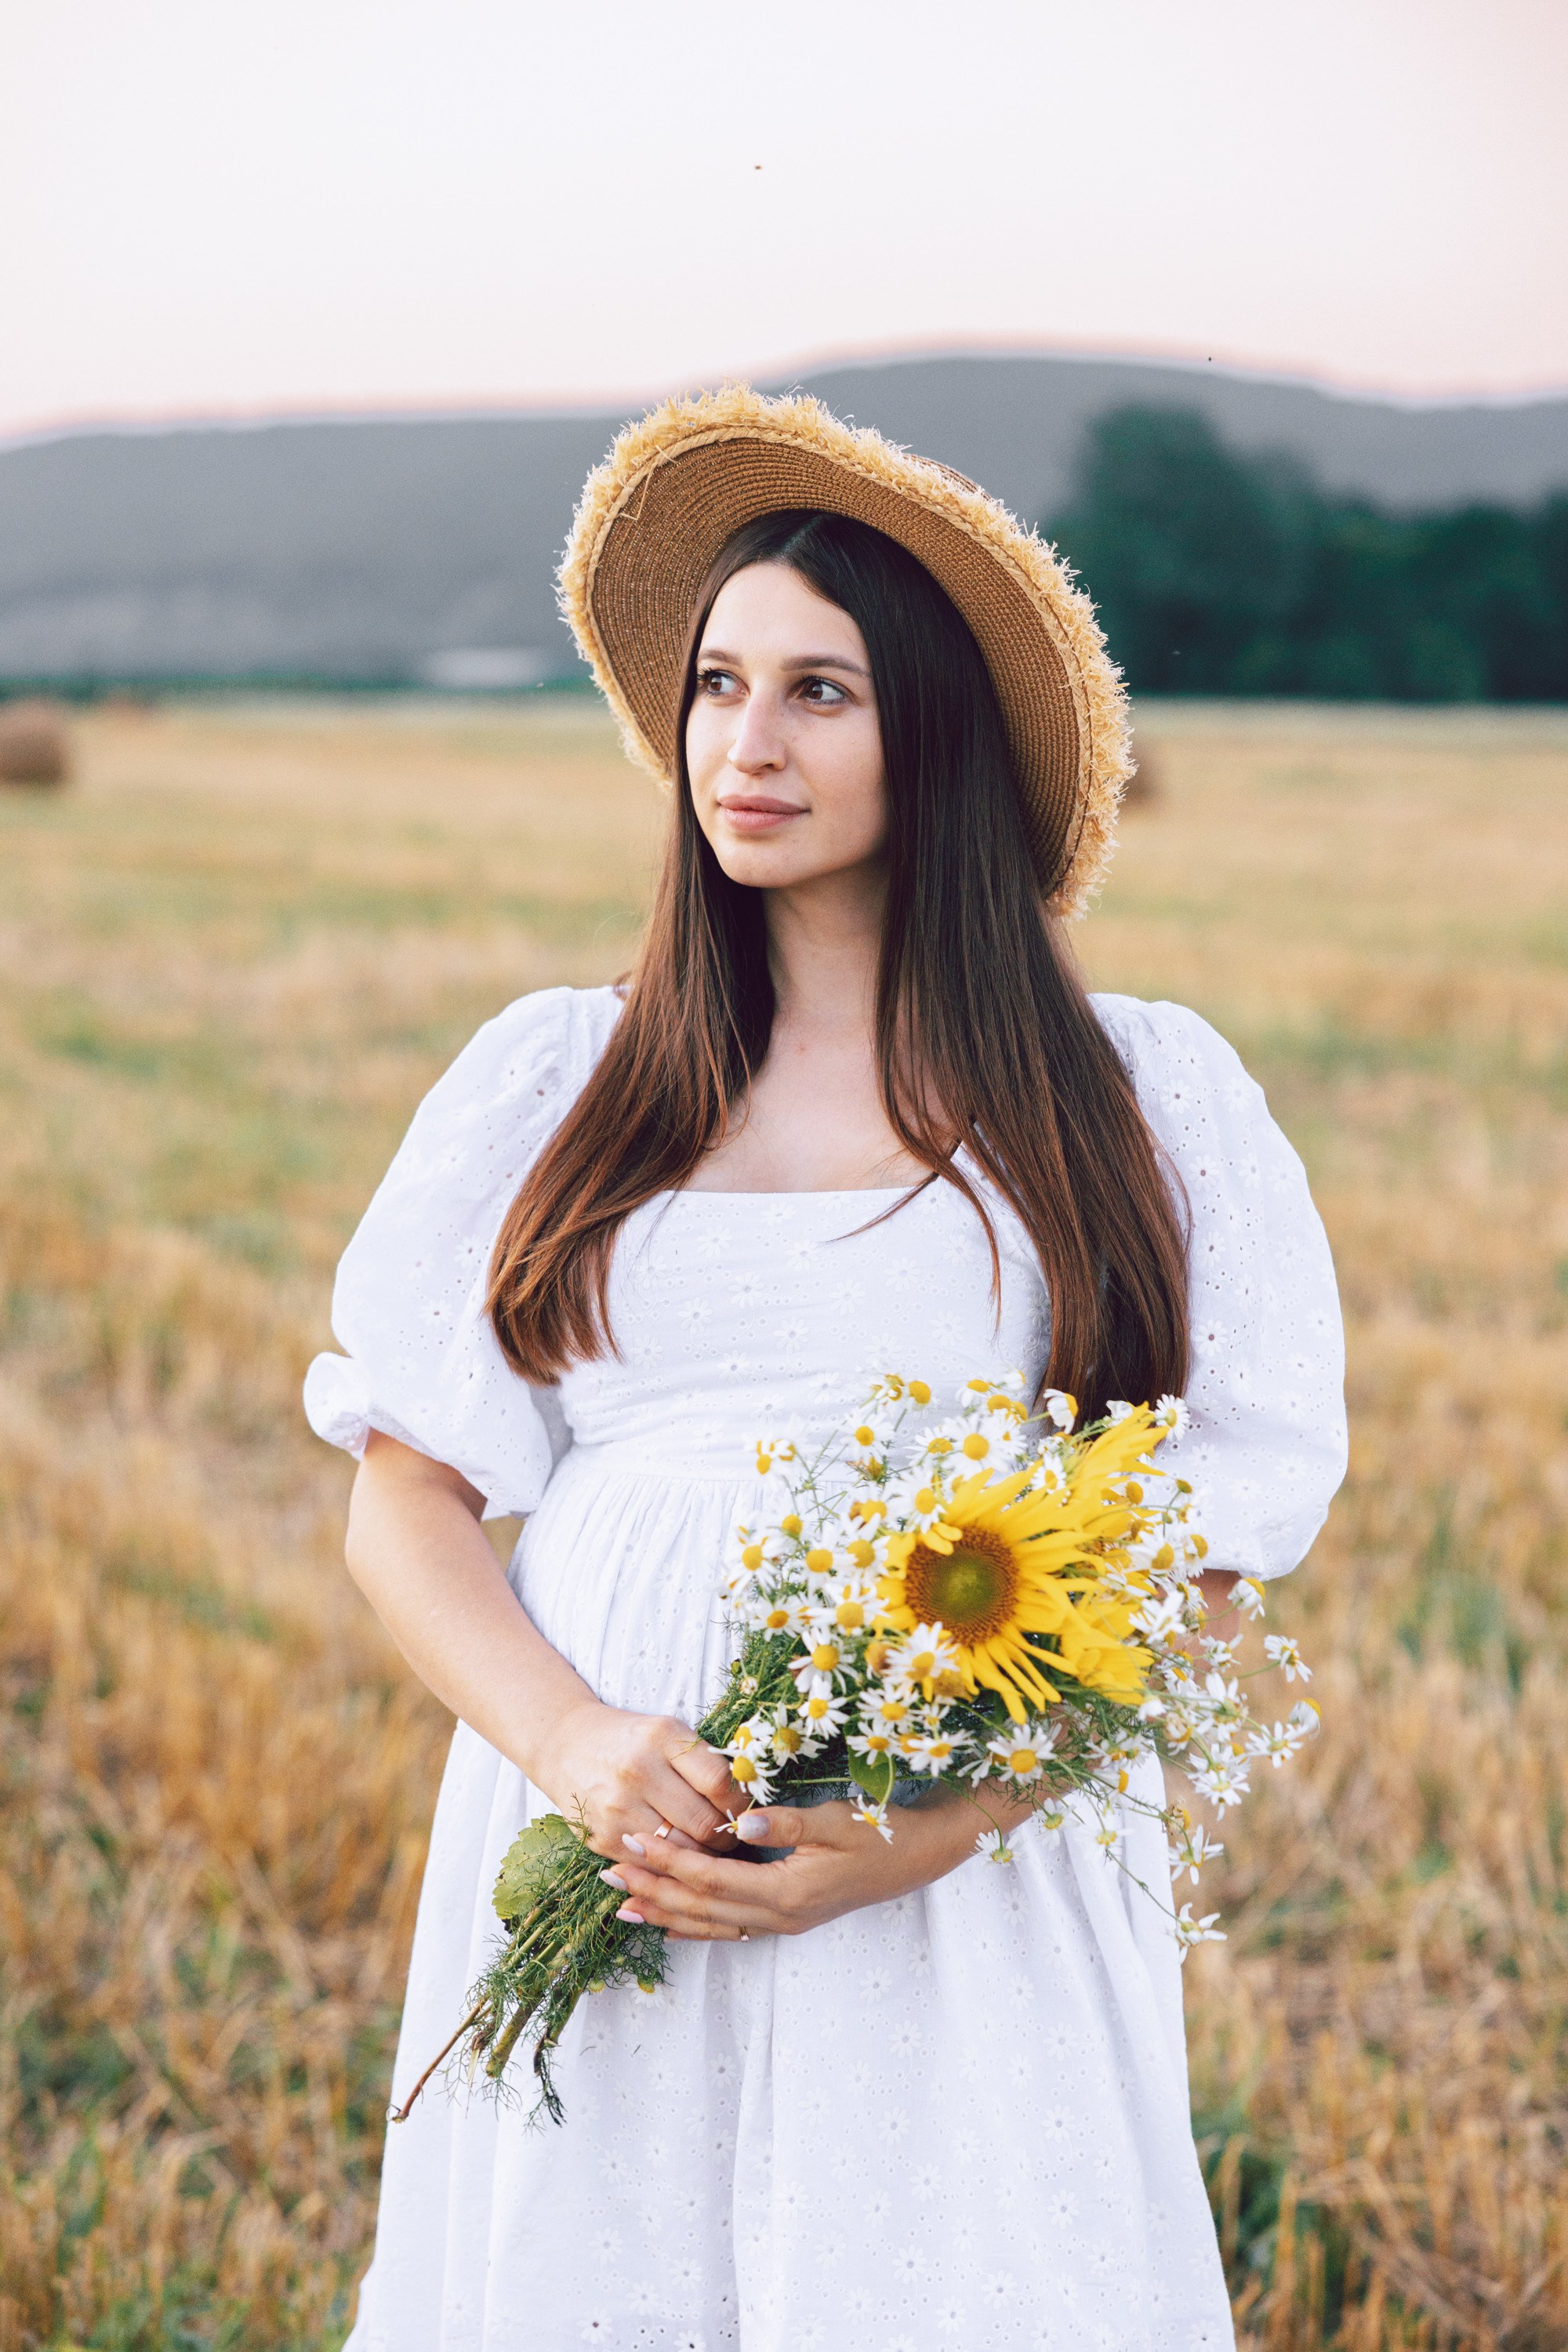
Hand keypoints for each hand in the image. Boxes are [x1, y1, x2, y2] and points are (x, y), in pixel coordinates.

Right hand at [532, 1698, 741, 1862]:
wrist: (565, 1745)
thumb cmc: (630, 1740)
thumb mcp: (668, 1733)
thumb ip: (705, 1762)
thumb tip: (748, 1802)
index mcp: (662, 1737)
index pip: (720, 1781)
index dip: (742, 1803)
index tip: (746, 1810)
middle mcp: (638, 1772)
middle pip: (704, 1823)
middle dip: (727, 1838)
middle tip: (733, 1838)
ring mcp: (617, 1809)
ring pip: (681, 1853)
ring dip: (703, 1858)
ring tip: (710, 1850)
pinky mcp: (602, 1839)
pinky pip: (652, 1867)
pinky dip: (672, 1869)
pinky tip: (681, 1861)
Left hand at [602, 1788, 1034, 1941]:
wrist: (918, 1859)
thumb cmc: (880, 1834)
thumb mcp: (835, 1822)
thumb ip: (784, 1824)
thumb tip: (738, 1822)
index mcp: (787, 1893)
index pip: (712, 1881)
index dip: (669, 1863)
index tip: (632, 1843)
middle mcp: (778, 1916)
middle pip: (701, 1909)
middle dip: (652, 1891)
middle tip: (608, 1874)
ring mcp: (781, 1923)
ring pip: (709, 1925)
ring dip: (663, 1911)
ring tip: (621, 1902)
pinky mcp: (784, 1917)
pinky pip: (726, 1927)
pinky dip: (692, 1922)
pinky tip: (668, 1917)